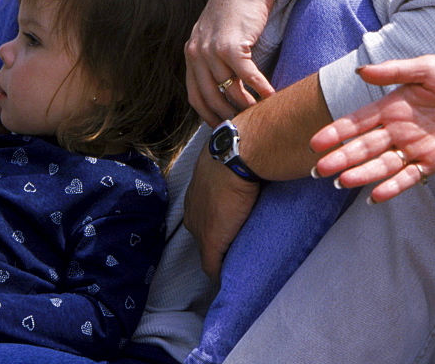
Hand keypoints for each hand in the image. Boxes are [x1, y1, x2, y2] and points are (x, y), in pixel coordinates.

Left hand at [184, 146, 259, 281]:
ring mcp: (199, 228)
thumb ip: (229, 169)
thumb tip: (242, 159)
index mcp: (196, 194)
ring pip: (210, 252)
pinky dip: (221, 275)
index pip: (204, 216)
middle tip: (238, 245)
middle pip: (204, 235)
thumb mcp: (227, 161)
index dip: (218, 223)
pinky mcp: (211, 242)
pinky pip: (213, 267)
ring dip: (223, 256)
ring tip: (239, 261)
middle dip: (219, 241)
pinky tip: (232, 280)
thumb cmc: (234, 153)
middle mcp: (192, 212)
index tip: (231, 227)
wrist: (234, 158)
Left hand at [185, 0, 279, 125]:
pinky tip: (272, 96)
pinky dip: (261, 90)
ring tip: (261, 114)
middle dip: (227, 117)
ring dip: (247, 106)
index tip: (223, 128)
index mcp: (192, 52)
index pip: (194, 95)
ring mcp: (213, 50)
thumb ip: (215, 57)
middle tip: (245, 127)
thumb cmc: (237, 7)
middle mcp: (197, 52)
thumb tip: (227, 87)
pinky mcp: (232, 45)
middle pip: (210, 98)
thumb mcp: (216, 33)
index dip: (208, 115)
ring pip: (229, 91)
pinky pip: (247, 78)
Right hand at [310, 55, 434, 202]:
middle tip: (319, 170)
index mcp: (391, 106)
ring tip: (341, 183)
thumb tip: (360, 70)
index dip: (337, 132)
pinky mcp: (433, 161)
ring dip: (362, 174)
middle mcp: (398, 129)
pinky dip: (392, 187)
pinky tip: (374, 196)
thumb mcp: (425, 67)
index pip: (357, 122)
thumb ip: (394, 71)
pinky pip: (410, 177)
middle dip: (341, 158)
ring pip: (382, 165)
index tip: (315, 144)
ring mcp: (414, 147)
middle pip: (364, 146)